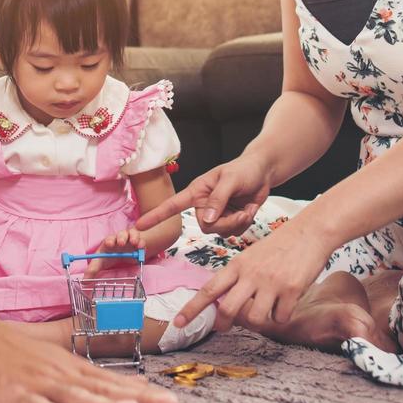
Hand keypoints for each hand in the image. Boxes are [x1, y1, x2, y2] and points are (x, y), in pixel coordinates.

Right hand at [0, 321, 176, 402]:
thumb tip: (131, 389)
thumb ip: (90, 379)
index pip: (112, 383)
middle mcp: (62, 375)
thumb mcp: (58, 362)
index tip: (170, 401)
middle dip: (136, 399)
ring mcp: (39, 384)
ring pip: (76, 397)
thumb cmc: (18, 354)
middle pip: (103, 389)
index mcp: (73, 369)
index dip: (142, 393)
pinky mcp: (15, 396)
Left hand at [83, 228, 144, 277]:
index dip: (110, 241)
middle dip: (121, 237)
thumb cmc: (109, 256)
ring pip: (131, 234)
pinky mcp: (138, 243)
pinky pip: (141, 240)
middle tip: (122, 243)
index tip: (110, 244)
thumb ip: (93, 270)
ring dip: (133, 237)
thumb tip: (84, 281)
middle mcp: (119, 239)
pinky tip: (141, 247)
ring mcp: (129, 239)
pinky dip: (142, 243)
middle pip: (121, 234)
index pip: (109, 239)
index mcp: (109, 242)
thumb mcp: (101, 263)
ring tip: (134, 243)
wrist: (124, 252)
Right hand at [135, 154, 270, 236]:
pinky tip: (248, 211)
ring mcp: (217, 214)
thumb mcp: (230, 180)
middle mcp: (204, 204)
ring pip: (220, 232)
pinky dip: (244, 224)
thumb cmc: (243, 169)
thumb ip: (217, 200)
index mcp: (197, 191)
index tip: (139, 225)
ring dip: (237, 223)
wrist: (263, 173)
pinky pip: (233, 233)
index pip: (172, 205)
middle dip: (225, 223)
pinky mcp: (230, 220)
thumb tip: (206, 220)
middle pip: (205, 226)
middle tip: (239, 212)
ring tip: (245, 209)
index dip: (156, 215)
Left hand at [172, 218, 327, 331]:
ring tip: (264, 310)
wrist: (309, 232)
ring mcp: (270, 282)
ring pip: (254, 319)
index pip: (209, 289)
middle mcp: (251, 274)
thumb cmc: (279, 246)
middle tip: (223, 328)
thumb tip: (227, 307)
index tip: (177, 323)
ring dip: (257, 321)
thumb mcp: (252, 256)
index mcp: (238, 265)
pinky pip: (280, 317)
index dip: (192, 308)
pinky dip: (281, 316)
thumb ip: (238, 278)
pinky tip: (285, 304)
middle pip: (228, 309)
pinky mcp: (291, 290)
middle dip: (222, 323)